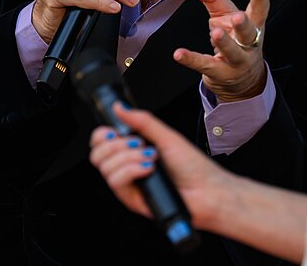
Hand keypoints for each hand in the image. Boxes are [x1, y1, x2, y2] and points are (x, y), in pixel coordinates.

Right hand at [89, 104, 231, 228]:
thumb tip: (120, 107)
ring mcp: (130, 185)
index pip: (102, 142)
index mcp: (134, 151)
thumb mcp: (167, 137)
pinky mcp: (132, 200)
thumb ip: (142, 121)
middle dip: (116, 145)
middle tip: (139, 144)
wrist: (208, 191)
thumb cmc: (194, 167)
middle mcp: (128, 168)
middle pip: (97, 156)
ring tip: (151, 157)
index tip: (115, 131)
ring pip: (106, 168)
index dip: (102, 135)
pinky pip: (117, 182)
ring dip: (129, 158)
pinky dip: (132, 170)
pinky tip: (149, 169)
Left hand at [174, 0, 269, 101]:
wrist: (243, 78)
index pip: (259, 9)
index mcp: (253, 24)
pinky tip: (179, 54)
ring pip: (232, 52)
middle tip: (237, 17)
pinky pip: (205, 64)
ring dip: (224, 42)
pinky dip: (191, 59)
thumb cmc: (235, 39)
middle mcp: (248, 43)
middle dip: (244, 24)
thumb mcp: (225, 15)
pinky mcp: (220, 72)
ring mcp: (236, 60)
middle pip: (248, 33)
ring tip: (216, 32)